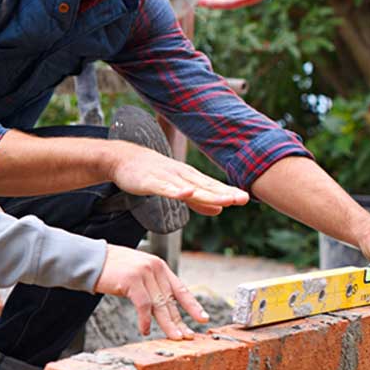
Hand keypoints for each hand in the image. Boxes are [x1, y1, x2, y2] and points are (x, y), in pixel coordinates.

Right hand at [94, 244, 208, 339]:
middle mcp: (154, 267)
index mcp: (158, 265)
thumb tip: (163, 308)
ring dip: (167, 324)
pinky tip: (144, 330)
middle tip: (187, 336)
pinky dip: (144, 320)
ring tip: (174, 338)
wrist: (90, 259)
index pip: (180, 289)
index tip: (203, 319)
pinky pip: (143, 306)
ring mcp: (143, 273)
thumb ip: (151, 285)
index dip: (193, 305)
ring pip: (160, 305)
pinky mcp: (132, 281)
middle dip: (180, 321)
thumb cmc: (111, 268)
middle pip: (171, 300)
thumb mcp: (137, 272)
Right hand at [106, 141, 248, 215]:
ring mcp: (166, 177)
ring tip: (224, 199)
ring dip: (206, 193)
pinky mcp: (150, 181)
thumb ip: (198, 200)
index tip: (246, 198)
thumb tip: (219, 210)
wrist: (124, 158)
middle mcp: (181, 175)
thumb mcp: (178, 186)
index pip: (212, 186)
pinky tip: (186, 193)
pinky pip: (164, 187)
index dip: (227, 192)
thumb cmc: (151, 173)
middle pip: (205, 186)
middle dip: (223, 193)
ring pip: (189, 187)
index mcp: (189, 177)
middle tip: (242, 198)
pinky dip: (176, 190)